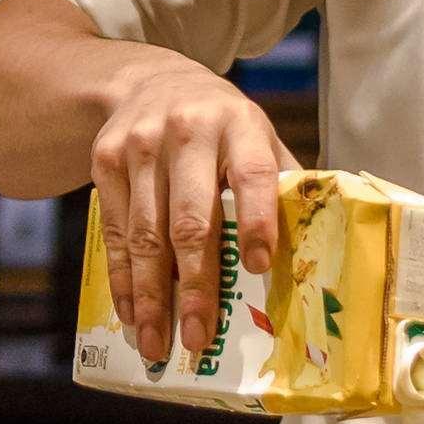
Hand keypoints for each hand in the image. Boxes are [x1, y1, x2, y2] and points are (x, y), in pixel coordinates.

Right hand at [90, 51, 293, 361]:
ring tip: (158, 343)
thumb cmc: (219, 126)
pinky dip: (122, 278)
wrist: (147, 80)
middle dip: (195, 285)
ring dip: (151, 295)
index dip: (256, 222)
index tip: (259, 268)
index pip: (252, 176)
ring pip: (145, 233)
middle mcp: (187, 132)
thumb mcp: (257, 136)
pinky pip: (113, 231)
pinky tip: (132, 312)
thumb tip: (317, 251)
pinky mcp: (106, 162)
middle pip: (191, 219)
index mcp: (239, 126)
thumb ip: (280, 184)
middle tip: (199, 338)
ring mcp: (140, 147)